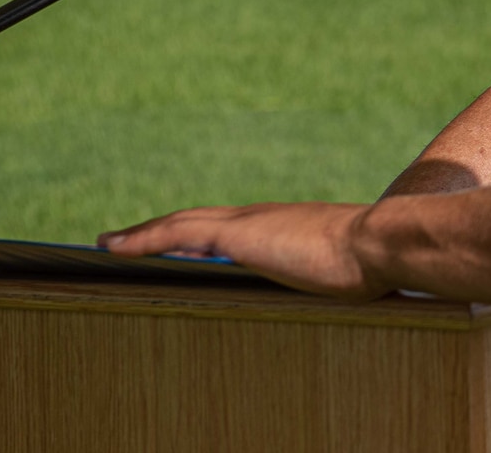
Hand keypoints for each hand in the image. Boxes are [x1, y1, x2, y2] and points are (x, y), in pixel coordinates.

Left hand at [99, 202, 386, 298]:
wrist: (381, 245)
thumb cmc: (374, 261)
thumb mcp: (347, 265)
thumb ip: (334, 264)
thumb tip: (348, 271)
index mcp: (283, 228)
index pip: (227, 231)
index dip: (196, 237)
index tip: (172, 247)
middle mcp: (259, 218)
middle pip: (195, 223)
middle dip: (159, 233)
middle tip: (122, 242)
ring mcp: (246, 223)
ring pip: (179, 225)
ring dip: (142, 234)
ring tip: (109, 244)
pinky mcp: (235, 234)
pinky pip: (175, 232)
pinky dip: (142, 237)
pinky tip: (113, 246)